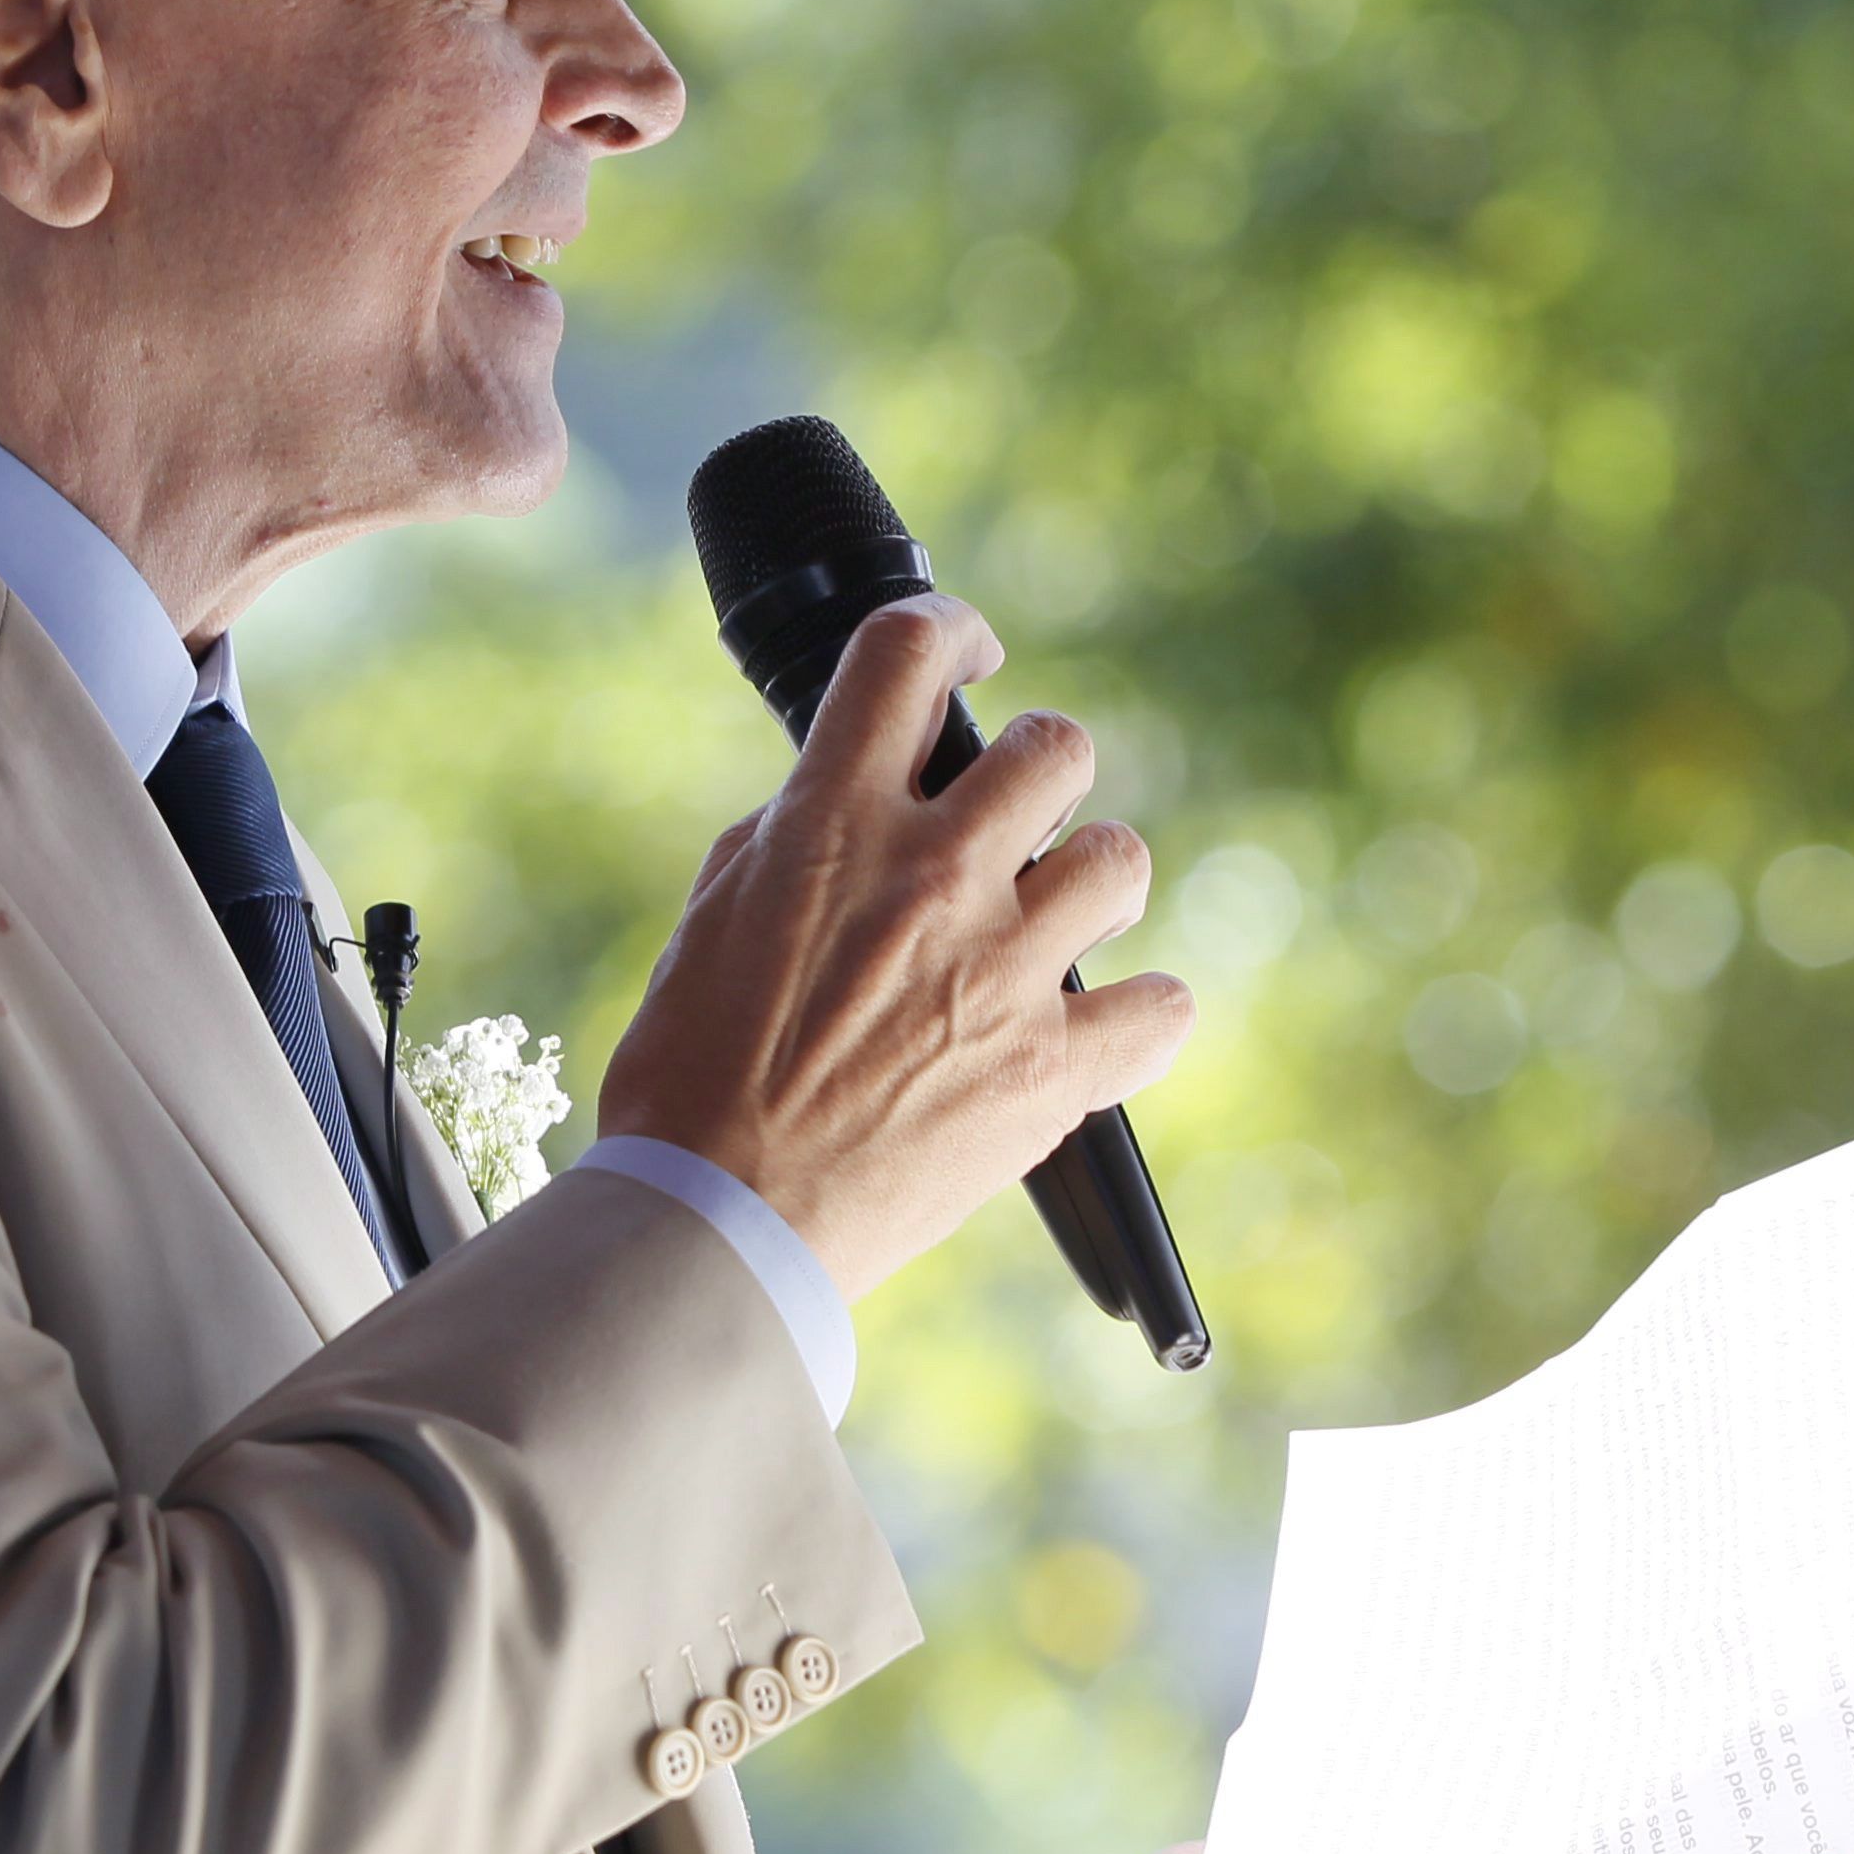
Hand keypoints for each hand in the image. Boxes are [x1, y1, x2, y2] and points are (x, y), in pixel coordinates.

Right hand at [599, 596, 1193, 1296]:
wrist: (721, 1221)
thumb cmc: (691, 1080)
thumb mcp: (710, 918)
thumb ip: (788, 836)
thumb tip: (843, 799)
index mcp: (832, 823)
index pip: (907, 653)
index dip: (951, 632)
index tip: (969, 654)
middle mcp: (931, 876)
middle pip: (1056, 747)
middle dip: (1042, 770)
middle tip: (1019, 816)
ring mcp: (1002, 971)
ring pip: (1120, 859)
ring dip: (1091, 882)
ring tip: (1056, 921)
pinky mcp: (1051, 1070)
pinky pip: (1162, 1008)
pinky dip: (1144, 1016)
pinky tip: (1108, 1025)